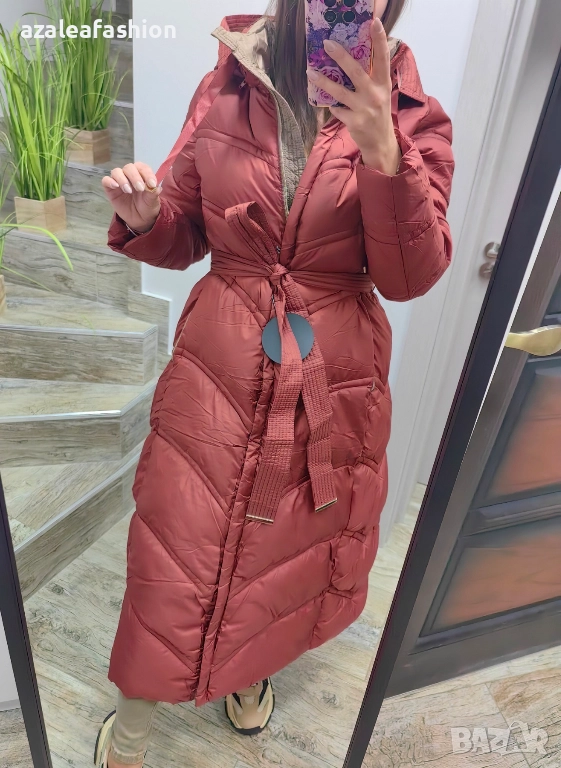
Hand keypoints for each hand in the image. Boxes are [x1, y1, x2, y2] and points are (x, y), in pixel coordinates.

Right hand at [102, 162, 161, 231]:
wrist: (140, 220)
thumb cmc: (147, 207)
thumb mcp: (152, 201)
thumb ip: (153, 193)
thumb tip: (156, 187)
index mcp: (142, 175)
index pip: (143, 168)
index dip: (147, 174)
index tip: (152, 184)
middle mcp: (130, 175)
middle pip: (129, 168)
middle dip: (135, 177)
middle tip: (140, 188)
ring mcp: (119, 181)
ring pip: (116, 171)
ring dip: (122, 179)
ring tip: (128, 191)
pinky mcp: (110, 189)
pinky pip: (106, 180)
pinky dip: (109, 181)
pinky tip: (116, 186)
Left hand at [306, 17, 400, 174]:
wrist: (380, 143)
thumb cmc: (377, 113)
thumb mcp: (380, 94)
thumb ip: (370, 78)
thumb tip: (349, 60)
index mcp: (383, 84)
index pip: (383, 58)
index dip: (379, 39)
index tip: (373, 22)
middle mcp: (375, 95)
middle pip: (355, 71)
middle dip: (340, 56)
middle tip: (327, 44)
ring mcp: (364, 109)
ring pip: (339, 92)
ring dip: (323, 81)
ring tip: (310, 72)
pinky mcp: (354, 122)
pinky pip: (336, 109)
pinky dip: (333, 106)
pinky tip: (333, 106)